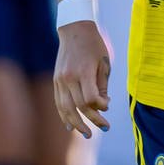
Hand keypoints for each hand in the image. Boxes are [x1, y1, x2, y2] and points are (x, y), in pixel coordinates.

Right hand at [52, 21, 112, 137]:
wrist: (75, 30)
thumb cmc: (94, 46)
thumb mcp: (104, 64)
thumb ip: (102, 86)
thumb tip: (102, 107)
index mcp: (83, 72)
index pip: (90, 99)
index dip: (101, 107)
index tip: (108, 105)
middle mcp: (69, 77)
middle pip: (79, 106)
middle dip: (92, 120)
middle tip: (104, 129)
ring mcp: (60, 79)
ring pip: (65, 108)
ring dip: (76, 123)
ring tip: (86, 133)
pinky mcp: (55, 80)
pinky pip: (58, 102)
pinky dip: (63, 115)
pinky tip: (69, 125)